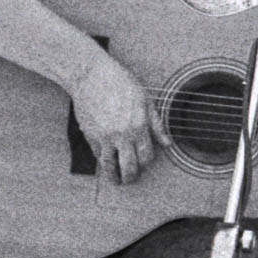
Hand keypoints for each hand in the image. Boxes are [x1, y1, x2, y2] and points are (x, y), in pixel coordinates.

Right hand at [69, 54, 171, 185]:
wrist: (91, 76)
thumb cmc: (120, 83)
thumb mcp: (146, 99)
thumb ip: (157, 124)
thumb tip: (167, 142)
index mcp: (139, 125)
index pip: (146, 156)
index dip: (146, 162)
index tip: (144, 163)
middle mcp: (122, 134)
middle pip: (129, 166)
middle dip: (131, 176)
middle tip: (130, 179)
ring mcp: (105, 136)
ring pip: (110, 165)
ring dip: (114, 177)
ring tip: (116, 180)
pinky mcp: (90, 135)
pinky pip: (97, 154)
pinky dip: (102, 160)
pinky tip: (105, 162)